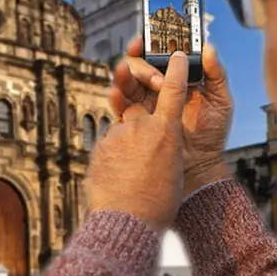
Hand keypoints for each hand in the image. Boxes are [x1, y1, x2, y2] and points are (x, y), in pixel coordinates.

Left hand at [86, 52, 188, 231]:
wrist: (125, 222)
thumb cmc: (158, 202)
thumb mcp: (172, 168)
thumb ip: (165, 145)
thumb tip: (158, 141)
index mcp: (165, 132)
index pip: (173, 90)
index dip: (175, 69)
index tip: (177, 54)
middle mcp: (140, 126)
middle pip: (140, 106)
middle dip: (140, 112)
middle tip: (145, 130)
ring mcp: (117, 134)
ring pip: (123, 128)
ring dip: (127, 144)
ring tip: (133, 172)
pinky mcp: (99, 145)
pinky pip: (110, 143)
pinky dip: (115, 156)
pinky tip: (119, 177)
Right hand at [108, 37, 232, 194]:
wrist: (201, 164)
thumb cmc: (212, 132)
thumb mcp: (221, 100)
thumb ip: (216, 73)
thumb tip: (208, 48)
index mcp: (175, 77)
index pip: (158, 53)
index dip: (150, 42)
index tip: (149, 38)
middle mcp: (155, 87)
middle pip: (138, 64)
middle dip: (144, 66)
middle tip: (158, 79)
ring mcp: (143, 102)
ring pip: (126, 80)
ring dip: (126, 74)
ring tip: (137, 79)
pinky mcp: (133, 120)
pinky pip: (118, 105)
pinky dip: (114, 96)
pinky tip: (116, 93)